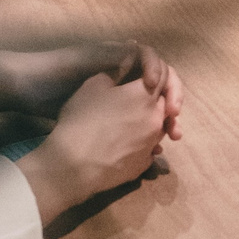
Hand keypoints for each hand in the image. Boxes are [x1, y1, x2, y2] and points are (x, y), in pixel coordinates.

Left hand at [8, 42, 182, 125]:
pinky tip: (149, 151)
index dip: (170, 84)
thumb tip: (139, 47)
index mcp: (122, 62)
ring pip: (149, 112)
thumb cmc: (59, 71)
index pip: (159, 70)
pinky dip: (145, 137)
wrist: (27, 88)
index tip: (167, 103)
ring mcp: (114, 98)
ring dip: (161, 124)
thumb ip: (116, 54)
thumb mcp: (90, 60)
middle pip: (159, 93)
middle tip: (174, 128)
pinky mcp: (104, 117)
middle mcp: (122, 78)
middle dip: (170, 108)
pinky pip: (134, 128)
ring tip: (167, 140)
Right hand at [17, 71, 180, 223]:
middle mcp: (155, 118)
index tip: (142, 76)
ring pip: (160, 126)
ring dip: (151, 122)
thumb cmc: (81, 121)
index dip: (155, 72)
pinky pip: (151, 149)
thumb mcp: (92, 87)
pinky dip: (144, 144)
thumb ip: (113, 76)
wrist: (74, 166)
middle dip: (154, 98)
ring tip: (131, 124)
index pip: (163, 75)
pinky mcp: (145, 164)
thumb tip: (121, 77)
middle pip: (164, 102)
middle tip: (136, 101)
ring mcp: (153, 143)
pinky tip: (127, 145)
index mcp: (145, 95)